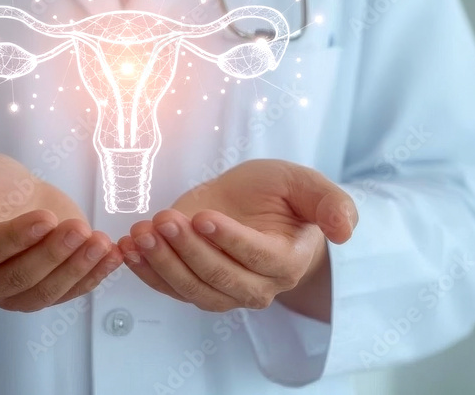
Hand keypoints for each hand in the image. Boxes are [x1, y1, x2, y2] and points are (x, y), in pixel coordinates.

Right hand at [0, 153, 121, 311]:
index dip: (17, 239)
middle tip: (80, 229)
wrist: (10, 193)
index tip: (46, 217)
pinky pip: (69, 293)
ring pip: (46, 292)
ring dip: (78, 270)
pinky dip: (94, 277)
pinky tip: (113, 255)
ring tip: (101, 243)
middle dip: (53, 256)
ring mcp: (14, 292)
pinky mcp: (45, 289)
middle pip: (19, 278)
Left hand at [118, 160, 356, 315]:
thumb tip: (346, 231)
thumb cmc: (279, 195)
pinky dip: (144, 271)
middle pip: (220, 279)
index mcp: (286, 261)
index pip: (258, 258)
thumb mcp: (303, 184)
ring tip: (141, 234)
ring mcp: (223, 291)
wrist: (255, 206)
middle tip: (164, 220)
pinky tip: (128, 248)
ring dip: (161, 264)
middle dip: (188, 252)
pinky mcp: (193, 286)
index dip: (230, 240)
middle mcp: (257, 285)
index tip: (204, 217)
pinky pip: (168, 287)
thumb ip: (330, 203)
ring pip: (191, 289)